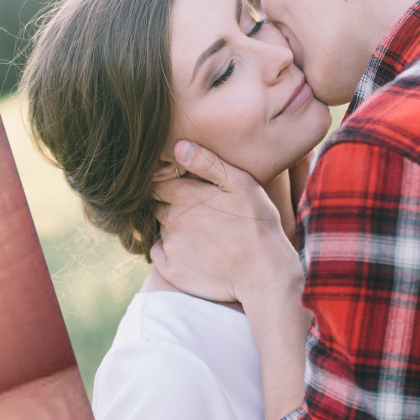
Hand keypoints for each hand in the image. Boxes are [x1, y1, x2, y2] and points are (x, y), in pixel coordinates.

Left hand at [151, 140, 299, 307]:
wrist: (263, 273)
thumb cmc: (257, 224)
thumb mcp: (240, 184)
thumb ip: (207, 162)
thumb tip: (178, 146)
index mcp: (183, 196)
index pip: (156, 183)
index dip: (166, 183)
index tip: (182, 187)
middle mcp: (170, 221)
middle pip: (156, 206)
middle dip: (169, 206)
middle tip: (197, 212)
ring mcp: (170, 247)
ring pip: (161, 230)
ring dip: (174, 229)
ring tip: (203, 234)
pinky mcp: (171, 271)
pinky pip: (160, 255)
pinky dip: (171, 251)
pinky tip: (195, 252)